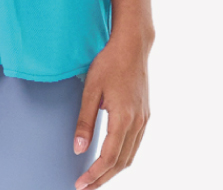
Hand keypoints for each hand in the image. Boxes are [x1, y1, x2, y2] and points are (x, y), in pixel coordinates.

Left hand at [72, 30, 152, 188]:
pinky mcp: (145, 114)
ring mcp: (144, 119)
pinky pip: (135, 144)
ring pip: (130, 156)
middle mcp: (137, 123)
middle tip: (85, 187)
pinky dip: (122, 157)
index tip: (81, 184)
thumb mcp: (91, 89)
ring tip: (96, 177)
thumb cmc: (109, 63)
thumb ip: (84, 121)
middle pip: (121, 162)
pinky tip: (111, 158)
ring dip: (113, 170)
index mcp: (123, 119)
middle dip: (103, 178)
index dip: (94, 175)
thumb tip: (77, 148)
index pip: (108, 157)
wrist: (132, 46)